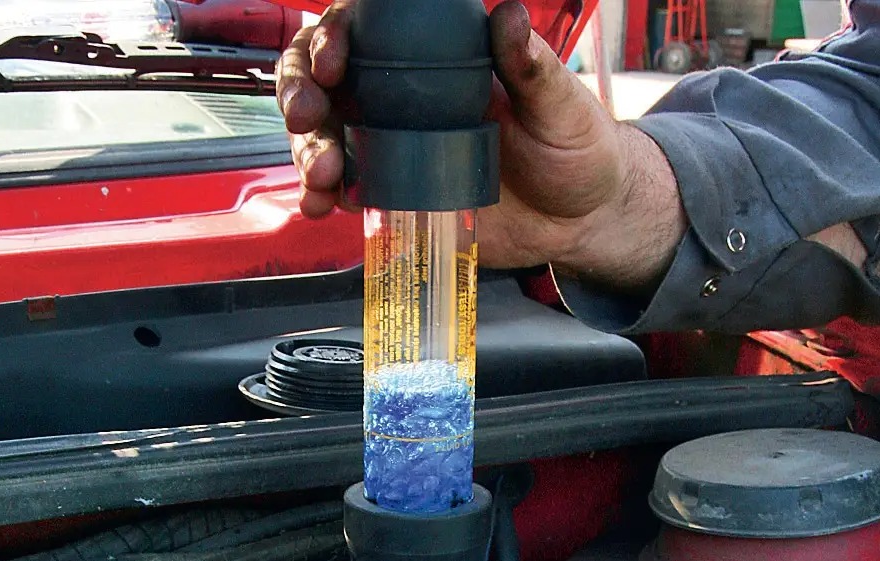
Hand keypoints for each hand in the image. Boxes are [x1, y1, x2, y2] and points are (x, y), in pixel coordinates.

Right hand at [277, 0, 686, 292]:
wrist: (579, 221)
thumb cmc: (576, 150)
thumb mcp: (561, 106)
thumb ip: (531, 67)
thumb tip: (506, 15)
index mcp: (439, 62)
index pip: (368, 31)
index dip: (334, 37)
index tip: (334, 64)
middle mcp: (405, 98)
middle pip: (327, 79)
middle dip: (301, 92)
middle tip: (308, 121)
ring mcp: (395, 147)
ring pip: (327, 134)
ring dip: (308, 151)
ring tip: (320, 179)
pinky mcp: (397, 194)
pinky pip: (347, 188)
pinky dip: (324, 195)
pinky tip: (322, 205)